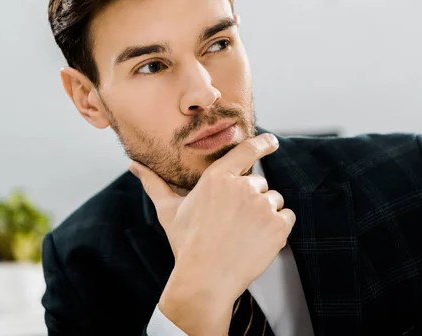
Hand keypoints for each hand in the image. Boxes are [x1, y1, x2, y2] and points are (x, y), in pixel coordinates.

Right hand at [129, 133, 295, 334]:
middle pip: (260, 184)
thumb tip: (134, 165)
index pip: (246, 151)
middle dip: (252, 201)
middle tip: (234, 224)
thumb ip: (155, 184)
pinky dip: (279, 228)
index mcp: (217, 178)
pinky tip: (259, 241)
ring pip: (274, 201)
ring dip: (266, 214)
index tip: (272, 140)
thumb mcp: (168, 211)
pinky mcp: (278, 225)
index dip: (262, 143)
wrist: (204, 280)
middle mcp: (242, 186)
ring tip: (244, 234)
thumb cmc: (186, 244)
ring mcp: (262, 205)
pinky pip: (287, 217)